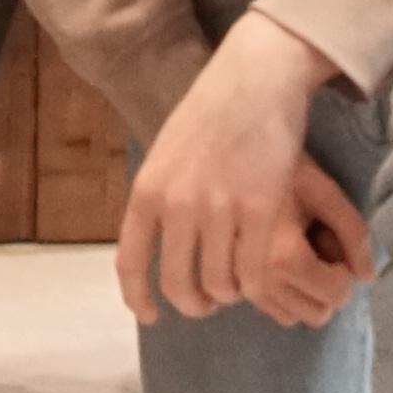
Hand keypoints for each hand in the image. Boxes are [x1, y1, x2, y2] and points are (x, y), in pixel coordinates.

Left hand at [117, 19, 371, 328]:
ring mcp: (219, 209)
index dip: (137, 297)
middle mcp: (178, 205)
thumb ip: (161, 195)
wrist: (256, 77)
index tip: (149, 315)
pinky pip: (254, 273)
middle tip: (208, 304)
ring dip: (229, 294)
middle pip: (179, 284)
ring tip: (238, 286)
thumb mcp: (168, 152)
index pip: (131, 262)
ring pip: (220, 284)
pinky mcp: (261, 210)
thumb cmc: (213, 109)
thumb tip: (160, 237)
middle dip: (194, 304)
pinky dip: (257, 287)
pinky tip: (260, 282)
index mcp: (148, 190)